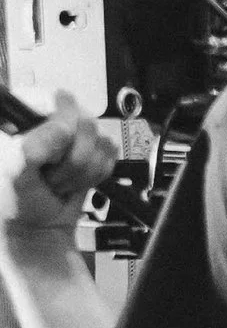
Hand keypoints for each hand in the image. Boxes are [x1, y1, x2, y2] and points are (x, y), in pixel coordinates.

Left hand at [0, 96, 114, 248]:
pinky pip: (110, 152)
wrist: (37, 227)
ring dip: (81, 171)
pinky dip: (94, 174)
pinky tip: (74, 181)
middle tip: (49, 173)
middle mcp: (49, 118)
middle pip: (84, 121)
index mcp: (23, 114)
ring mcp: (73, 134)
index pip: (56, 100)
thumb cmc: (16, 201)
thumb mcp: (16, 171)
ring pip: (100, 139)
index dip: (59, 129)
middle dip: (71, 159)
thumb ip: (36, 145)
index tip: (47, 155)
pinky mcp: (92, 149)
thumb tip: (63, 128)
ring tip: (58, 181)